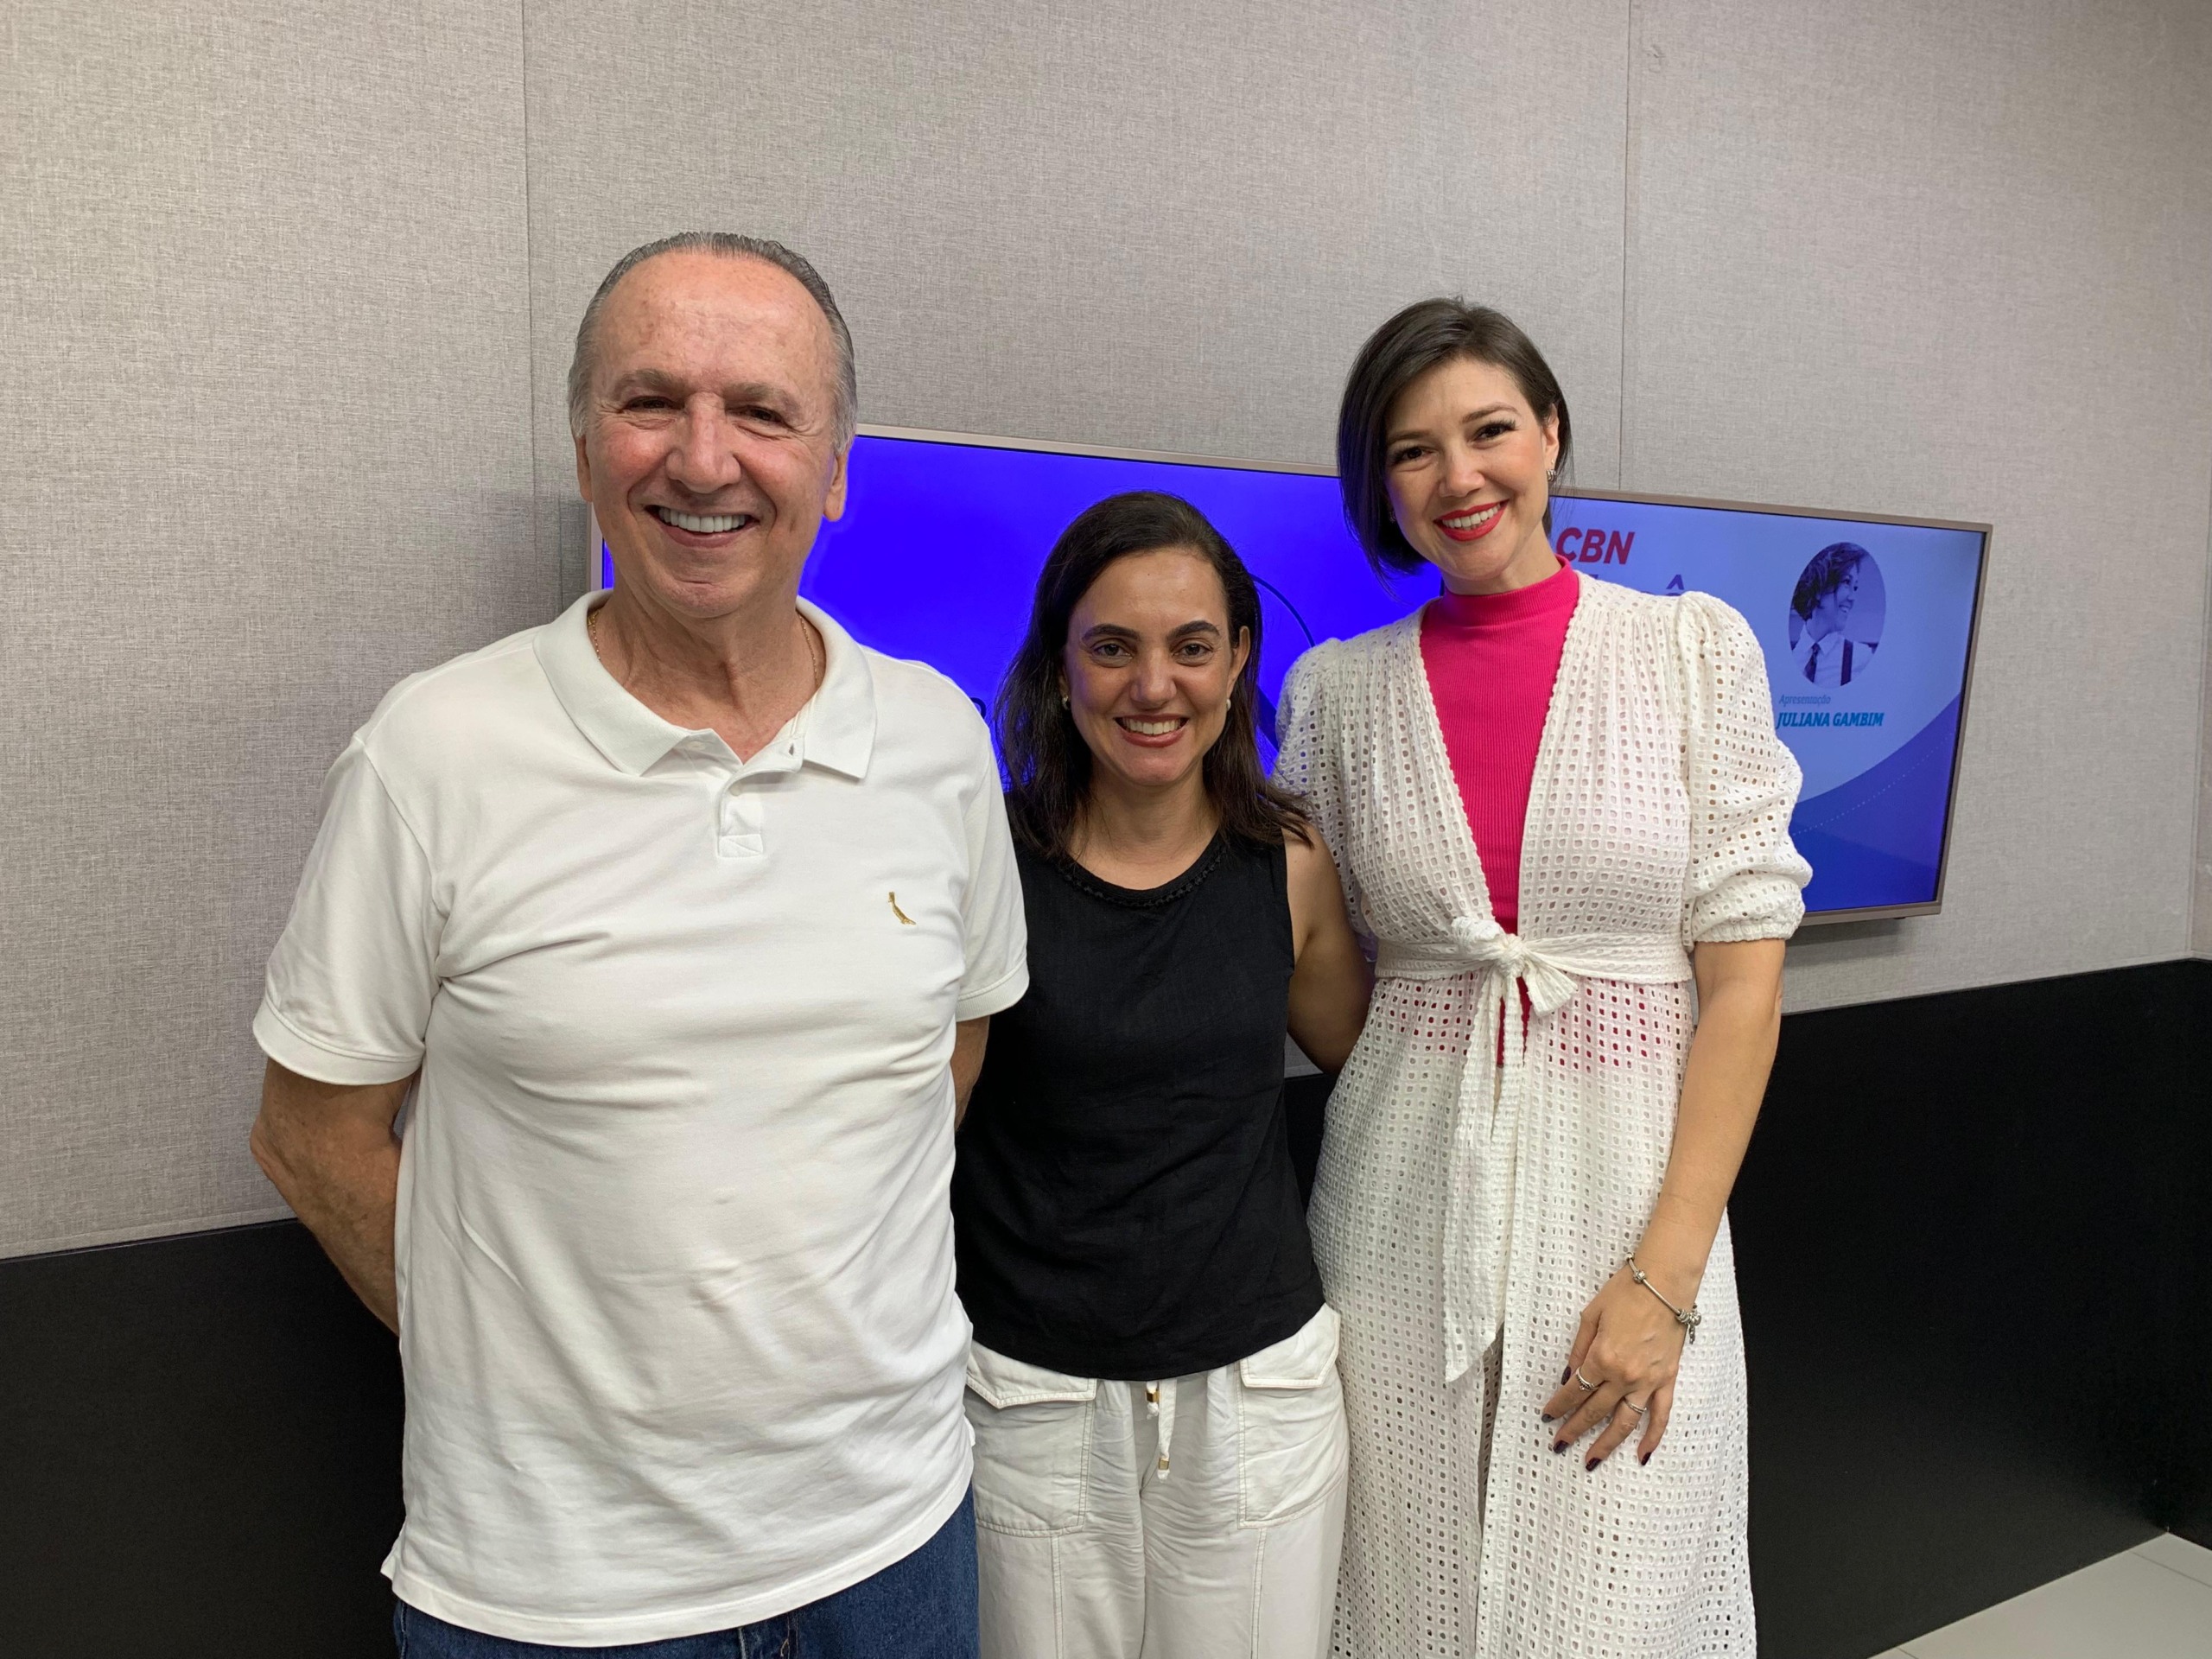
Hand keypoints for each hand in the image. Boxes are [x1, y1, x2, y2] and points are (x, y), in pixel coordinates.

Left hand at [1539, 1263, 1687, 1468]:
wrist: (1665, 1282)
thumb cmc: (1626, 1292)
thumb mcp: (1591, 1316)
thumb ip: (1579, 1350)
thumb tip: (1570, 1377)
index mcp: (1601, 1358)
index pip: (1575, 1392)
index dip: (1559, 1406)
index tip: (1548, 1416)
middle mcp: (1624, 1376)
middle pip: (1595, 1411)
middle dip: (1574, 1429)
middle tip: (1559, 1444)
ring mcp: (1648, 1381)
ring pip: (1625, 1423)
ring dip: (1606, 1444)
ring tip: (1591, 1460)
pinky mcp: (1667, 1380)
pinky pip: (1661, 1416)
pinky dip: (1652, 1438)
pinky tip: (1642, 1455)